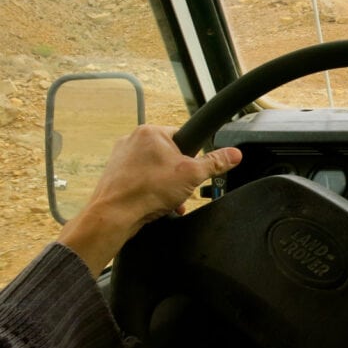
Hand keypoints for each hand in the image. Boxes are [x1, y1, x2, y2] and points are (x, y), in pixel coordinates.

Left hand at [58, 124, 241, 275]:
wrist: (113, 216)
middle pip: (169, 155)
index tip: (191, 170)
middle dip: (178, 175)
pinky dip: (150, 192)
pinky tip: (155, 205)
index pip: (183, 136)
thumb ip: (215, 163)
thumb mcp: (192, 175)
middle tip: (180, 188)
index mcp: (150, 132)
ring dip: (165, 186)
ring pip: (155, 169)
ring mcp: (121, 158)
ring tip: (167, 200)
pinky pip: (141, 180)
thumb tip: (234, 154)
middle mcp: (132, 140)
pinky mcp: (115, 175)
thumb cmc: (145, 191)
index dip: (192, 156)